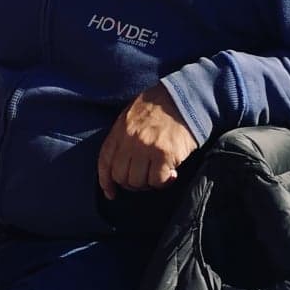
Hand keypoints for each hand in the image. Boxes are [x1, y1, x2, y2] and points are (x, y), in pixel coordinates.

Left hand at [97, 84, 196, 198]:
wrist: (185, 97)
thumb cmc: (159, 107)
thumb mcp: (131, 115)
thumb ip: (122, 137)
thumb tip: (119, 164)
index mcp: (119, 130)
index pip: (105, 161)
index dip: (106, 181)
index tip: (111, 193)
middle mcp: (130, 140)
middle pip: (121, 176)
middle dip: (131, 183)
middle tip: (145, 179)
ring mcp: (147, 148)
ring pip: (139, 182)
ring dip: (149, 183)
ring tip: (159, 173)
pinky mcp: (165, 154)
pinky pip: (158, 180)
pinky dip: (164, 182)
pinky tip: (171, 173)